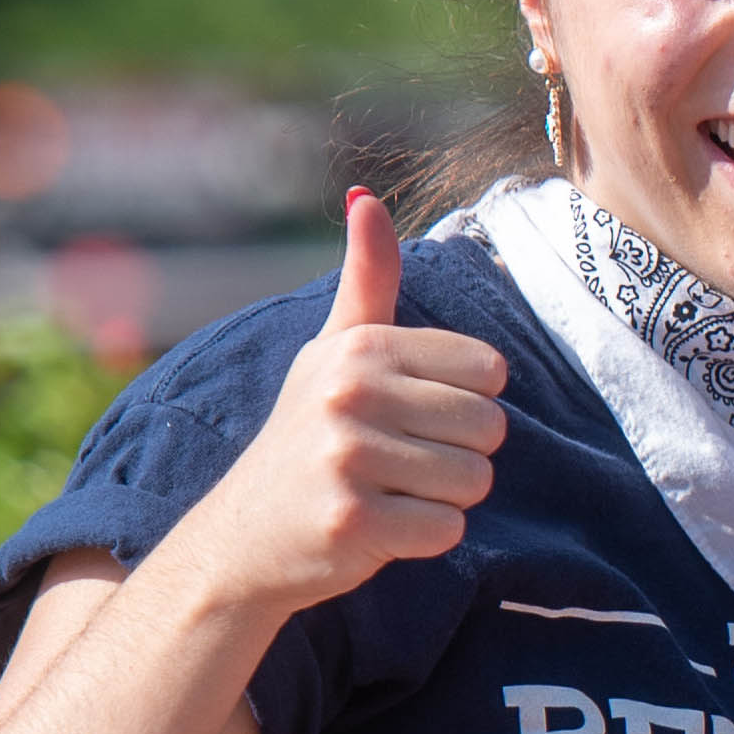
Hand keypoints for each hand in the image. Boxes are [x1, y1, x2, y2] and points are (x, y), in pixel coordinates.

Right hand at [180, 192, 506, 616]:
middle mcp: (349, 393)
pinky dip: (425, 537)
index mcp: (360, 348)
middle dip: (459, 454)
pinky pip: (448, 529)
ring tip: (388, 491)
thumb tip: (367, 197)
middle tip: (399, 462)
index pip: (490, 370)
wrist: (242, 536)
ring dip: (444, 497)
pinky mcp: (353, 521)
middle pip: (491, 427)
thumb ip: (366, 279)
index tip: (411, 416)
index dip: (465, 402)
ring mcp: (347, 457)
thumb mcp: (332, 350)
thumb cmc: (307, 435)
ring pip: (475, 480)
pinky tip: (380, 527)